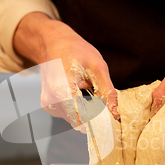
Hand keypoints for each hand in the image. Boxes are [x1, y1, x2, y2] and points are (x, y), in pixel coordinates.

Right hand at [13, 12, 118, 126]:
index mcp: (63, 89)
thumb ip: (107, 92)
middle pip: (79, 121)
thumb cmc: (75, 51)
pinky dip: (78, 110)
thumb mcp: (97, 67)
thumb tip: (115, 113)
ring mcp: (49, 104)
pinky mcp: (49, 106)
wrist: (53, 43)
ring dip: (87, 113)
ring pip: (74, 120)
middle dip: (95, 117)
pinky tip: (79, 95)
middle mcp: (52, 100)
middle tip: (105, 105)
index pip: (82, 117)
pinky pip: (68, 115)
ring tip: (89, 92)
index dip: (99, 121)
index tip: (111, 119)